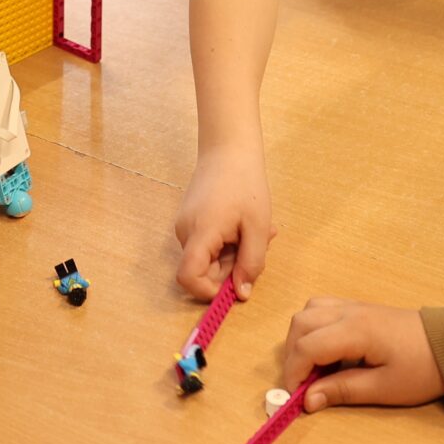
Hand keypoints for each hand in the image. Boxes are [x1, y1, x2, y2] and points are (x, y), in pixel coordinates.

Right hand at [174, 147, 272, 300]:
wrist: (228, 148)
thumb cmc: (245, 183)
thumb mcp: (257, 227)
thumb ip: (251, 263)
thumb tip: (241, 295)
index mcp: (200, 233)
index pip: (188, 277)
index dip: (208, 292)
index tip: (234, 285)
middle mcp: (185, 232)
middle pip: (202, 270)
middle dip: (231, 268)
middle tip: (259, 246)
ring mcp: (185, 226)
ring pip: (208, 258)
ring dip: (233, 254)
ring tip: (255, 231)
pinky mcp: (190, 221)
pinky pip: (208, 245)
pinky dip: (227, 243)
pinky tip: (244, 225)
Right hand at [279, 300, 443, 411]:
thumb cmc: (421, 368)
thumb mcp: (384, 388)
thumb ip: (343, 390)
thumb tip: (308, 400)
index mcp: (355, 330)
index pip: (307, 346)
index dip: (294, 372)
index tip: (296, 397)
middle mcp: (349, 311)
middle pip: (301, 323)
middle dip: (293, 355)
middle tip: (302, 383)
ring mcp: (354, 306)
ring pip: (308, 311)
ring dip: (301, 338)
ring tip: (313, 367)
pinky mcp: (359, 308)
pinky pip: (323, 308)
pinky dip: (314, 328)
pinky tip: (327, 350)